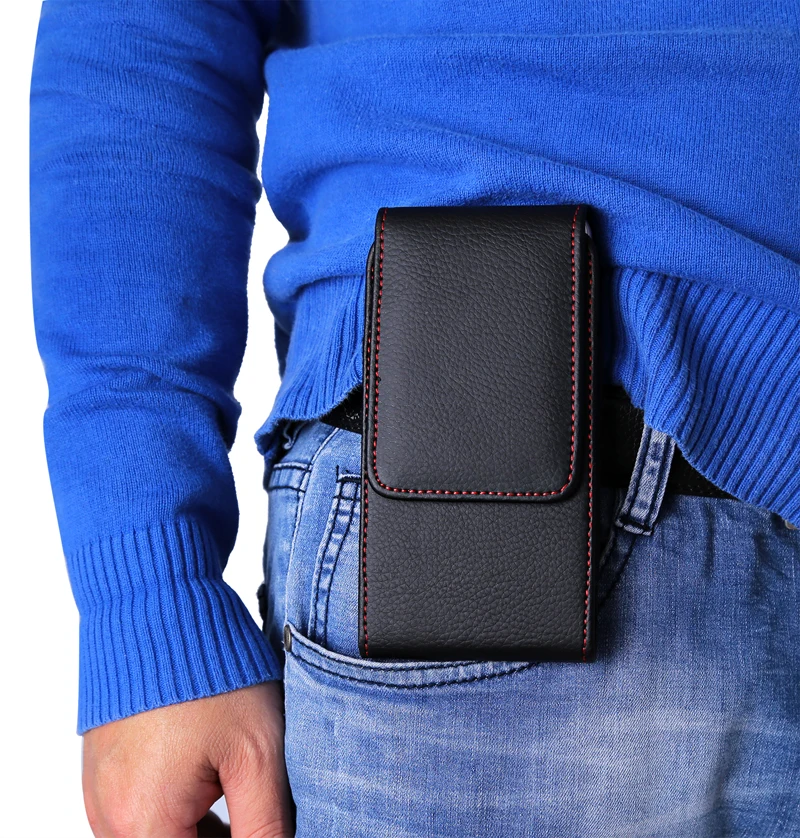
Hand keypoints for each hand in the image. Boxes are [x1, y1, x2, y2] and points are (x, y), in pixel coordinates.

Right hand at [82, 682, 291, 837]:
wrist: (155, 606)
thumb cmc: (206, 673)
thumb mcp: (257, 753)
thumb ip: (266, 825)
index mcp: (146, 823)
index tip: (263, 824)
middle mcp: (111, 819)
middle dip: (224, 836)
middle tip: (257, 806)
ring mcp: (101, 795)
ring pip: (161, 836)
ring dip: (202, 830)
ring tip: (238, 788)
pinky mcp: (103, 772)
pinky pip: (141, 813)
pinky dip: (178, 810)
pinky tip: (213, 780)